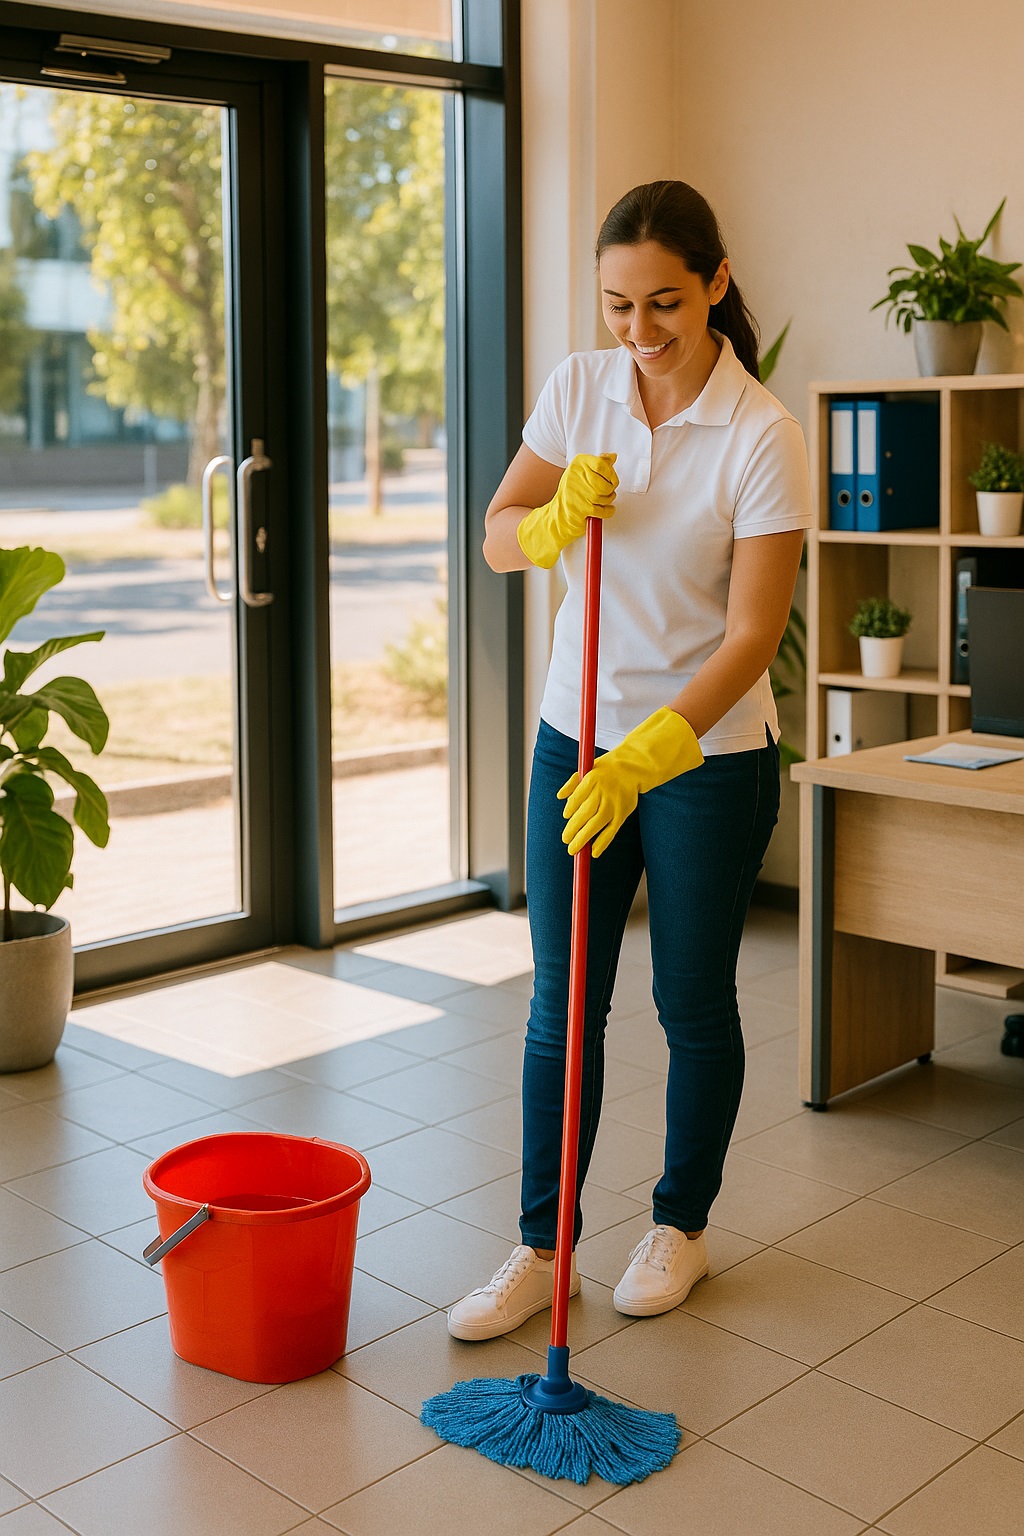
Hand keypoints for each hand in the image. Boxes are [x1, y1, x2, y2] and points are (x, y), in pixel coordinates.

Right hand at [516, 453, 616, 568]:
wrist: (557, 514)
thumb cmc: (572, 493)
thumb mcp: (582, 472)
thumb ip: (598, 463)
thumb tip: (612, 457)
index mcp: (578, 464)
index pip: (602, 464)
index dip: (611, 473)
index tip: (611, 478)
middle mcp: (576, 476)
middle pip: (607, 482)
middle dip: (611, 489)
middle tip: (607, 491)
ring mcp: (579, 493)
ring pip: (606, 496)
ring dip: (608, 500)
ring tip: (601, 500)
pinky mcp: (582, 508)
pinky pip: (603, 509)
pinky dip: (607, 511)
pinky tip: (603, 509)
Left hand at [558, 708, 703, 856]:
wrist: (634, 768)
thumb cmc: (607, 769)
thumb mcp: (588, 769)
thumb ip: (573, 782)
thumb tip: (560, 796)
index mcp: (592, 778)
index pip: (578, 797)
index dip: (571, 808)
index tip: (565, 816)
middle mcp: (603, 791)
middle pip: (586, 812)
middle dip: (573, 828)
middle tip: (565, 839)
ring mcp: (614, 803)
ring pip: (597, 823)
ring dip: (584, 838)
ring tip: (573, 849)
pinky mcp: (623, 813)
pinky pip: (611, 830)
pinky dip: (603, 842)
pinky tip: (593, 852)